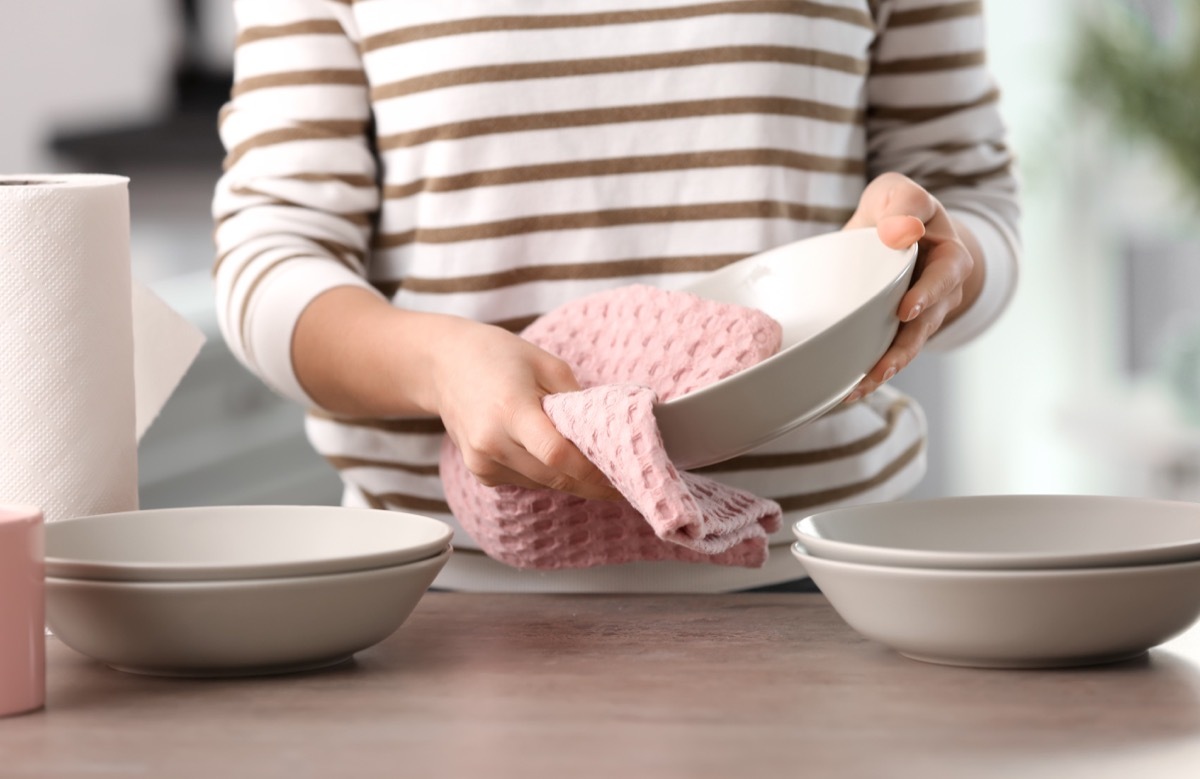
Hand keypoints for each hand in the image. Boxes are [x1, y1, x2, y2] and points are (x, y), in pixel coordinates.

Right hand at [431, 320, 620, 500]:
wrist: (444, 365)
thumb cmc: (496, 356)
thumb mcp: (545, 363)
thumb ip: (576, 401)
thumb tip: (605, 432)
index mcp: (510, 410)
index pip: (557, 456)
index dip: (592, 471)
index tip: (620, 474)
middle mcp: (491, 442)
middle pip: (553, 477)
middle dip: (590, 482)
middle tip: (621, 479)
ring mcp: (482, 461)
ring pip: (541, 484)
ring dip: (568, 478)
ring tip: (592, 464)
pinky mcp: (480, 472)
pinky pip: (524, 481)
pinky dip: (543, 473)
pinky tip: (549, 455)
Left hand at [842, 173, 978, 400]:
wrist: (893, 231)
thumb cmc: (897, 211)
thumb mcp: (899, 193)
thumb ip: (903, 203)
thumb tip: (901, 232)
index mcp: (949, 258)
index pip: (945, 276)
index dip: (928, 294)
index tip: (906, 309)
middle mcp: (942, 294)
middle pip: (926, 325)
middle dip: (903, 349)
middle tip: (880, 367)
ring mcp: (921, 317)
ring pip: (907, 348)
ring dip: (884, 369)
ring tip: (859, 387)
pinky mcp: (897, 332)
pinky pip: (889, 355)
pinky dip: (869, 373)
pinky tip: (848, 389)